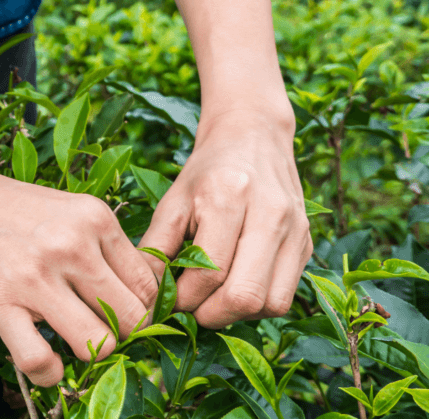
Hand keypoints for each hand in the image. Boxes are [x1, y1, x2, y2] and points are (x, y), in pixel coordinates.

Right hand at [0, 166, 157, 386]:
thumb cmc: (12, 209)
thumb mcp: (70, 211)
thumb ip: (104, 246)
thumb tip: (139, 296)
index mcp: (96, 219)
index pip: (149, 285)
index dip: (143, 310)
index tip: (124, 317)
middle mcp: (72, 246)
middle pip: (133, 318)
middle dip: (122, 335)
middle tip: (99, 330)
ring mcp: (36, 277)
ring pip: (99, 344)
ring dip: (89, 354)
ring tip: (71, 342)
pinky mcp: (0, 304)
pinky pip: (41, 360)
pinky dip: (48, 372)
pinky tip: (44, 359)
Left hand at [138, 108, 312, 328]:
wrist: (253, 136)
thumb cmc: (207, 170)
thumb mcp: (172, 200)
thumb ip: (156, 246)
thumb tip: (144, 294)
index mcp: (230, 197)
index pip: (210, 272)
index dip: (184, 298)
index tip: (167, 300)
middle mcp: (271, 215)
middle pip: (245, 295)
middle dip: (210, 314)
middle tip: (188, 308)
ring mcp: (296, 231)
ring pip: (271, 304)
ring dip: (237, 314)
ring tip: (211, 300)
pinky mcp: (307, 244)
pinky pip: (284, 296)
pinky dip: (257, 305)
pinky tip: (233, 289)